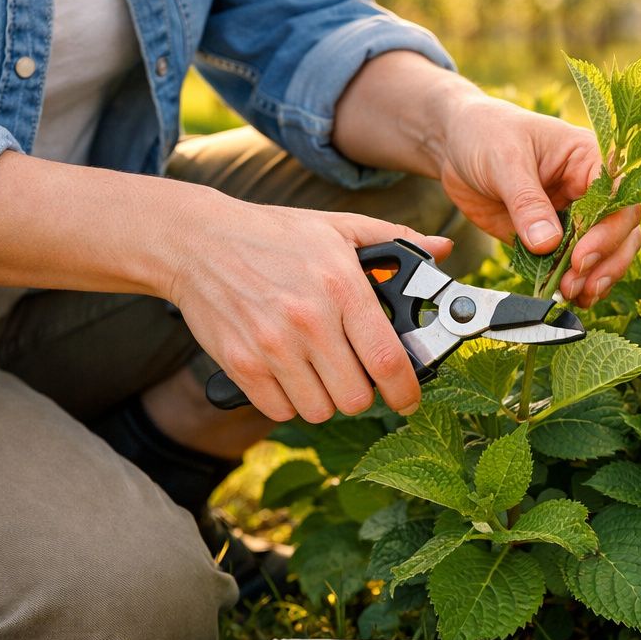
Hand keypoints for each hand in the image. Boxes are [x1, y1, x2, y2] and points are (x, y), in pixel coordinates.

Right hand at [167, 189, 452, 422]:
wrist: (198, 241)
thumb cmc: (273, 236)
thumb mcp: (337, 228)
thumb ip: (394, 240)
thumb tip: (443, 250)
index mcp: (342, 286)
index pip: (388, 361)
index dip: (407, 391)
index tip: (409, 398)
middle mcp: (309, 320)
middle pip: (356, 397)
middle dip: (362, 393)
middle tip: (354, 375)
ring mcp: (272, 345)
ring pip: (319, 410)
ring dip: (325, 400)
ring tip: (318, 372)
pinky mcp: (241, 364)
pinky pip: (280, 411)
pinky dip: (288, 402)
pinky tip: (287, 374)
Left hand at [435, 94, 640, 307]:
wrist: (455, 146)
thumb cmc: (485, 134)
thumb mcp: (504, 160)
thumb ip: (527, 202)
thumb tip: (548, 243)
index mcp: (588, 159)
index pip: (617, 197)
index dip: (608, 230)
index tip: (581, 255)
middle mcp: (589, 190)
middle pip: (622, 229)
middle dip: (606, 260)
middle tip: (575, 282)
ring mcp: (574, 216)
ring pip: (608, 252)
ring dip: (596, 277)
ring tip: (573, 294)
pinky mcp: (554, 239)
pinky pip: (575, 265)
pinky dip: (576, 283)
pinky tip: (569, 297)